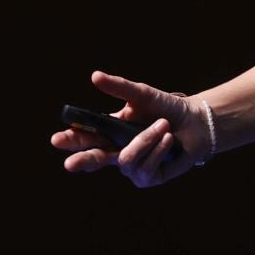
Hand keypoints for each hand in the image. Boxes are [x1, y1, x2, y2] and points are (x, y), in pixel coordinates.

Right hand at [50, 70, 206, 188]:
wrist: (196, 123)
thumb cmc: (167, 108)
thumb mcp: (142, 94)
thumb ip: (119, 87)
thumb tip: (94, 76)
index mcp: (111, 131)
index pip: (86, 136)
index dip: (71, 139)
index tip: (58, 139)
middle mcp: (118, 151)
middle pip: (94, 159)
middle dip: (82, 160)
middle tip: (69, 163)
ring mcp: (132, 168)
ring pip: (126, 159)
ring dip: (146, 140)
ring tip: (164, 126)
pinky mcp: (148, 178)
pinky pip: (145, 168)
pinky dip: (159, 150)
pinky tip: (169, 141)